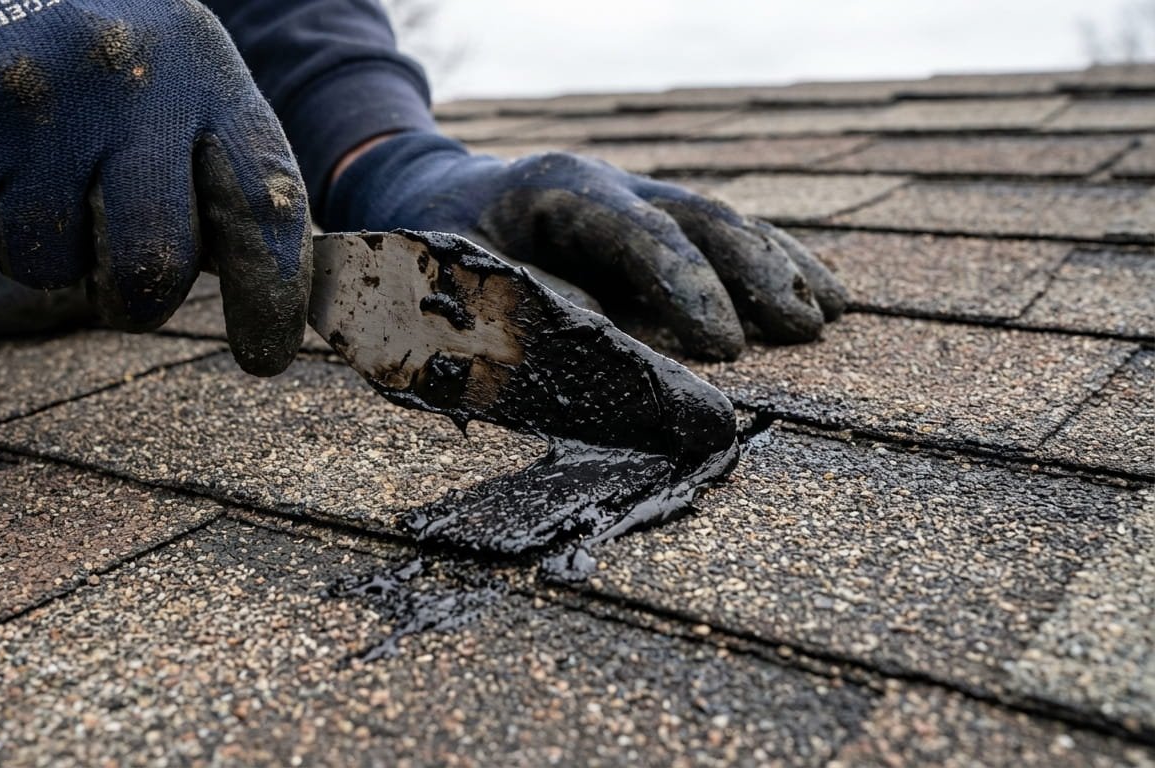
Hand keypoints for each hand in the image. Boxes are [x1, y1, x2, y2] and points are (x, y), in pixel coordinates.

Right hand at [0, 0, 309, 373]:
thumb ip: (214, 164)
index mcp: (198, 69)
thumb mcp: (169, 66)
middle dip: (134, 298)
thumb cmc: (76, 32)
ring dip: (35, 244)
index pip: (263, 203)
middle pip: (150, 269)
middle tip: (117, 278)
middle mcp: (121, 83)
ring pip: (45, 267)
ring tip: (22, 161)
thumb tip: (263, 286)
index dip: (272, 295)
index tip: (265, 354)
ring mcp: (24, 104)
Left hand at [324, 133, 845, 360]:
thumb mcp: (456, 282)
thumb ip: (523, 311)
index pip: (636, 230)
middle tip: (798, 330)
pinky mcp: (655, 224)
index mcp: (557, 187)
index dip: (685, 285)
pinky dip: (776, 265)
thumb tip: (605, 343)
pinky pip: (725, 239)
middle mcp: (610, 183)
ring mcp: (638, 198)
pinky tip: (825, 294)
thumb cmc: (438, 254)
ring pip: (723, 221)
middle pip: (698, 216)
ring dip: (780, 268)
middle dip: (753, 273)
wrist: (432, 203)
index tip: (725, 345)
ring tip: (829, 314)